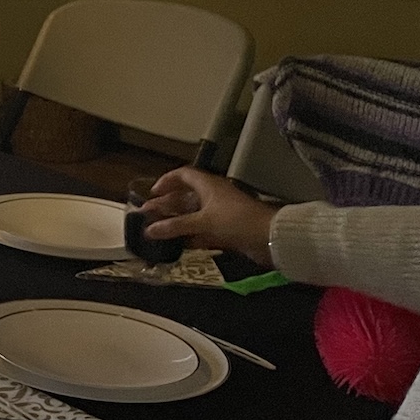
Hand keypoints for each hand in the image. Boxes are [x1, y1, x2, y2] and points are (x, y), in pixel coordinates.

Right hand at [141, 166, 278, 265]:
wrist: (270, 237)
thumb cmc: (236, 220)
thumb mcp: (203, 222)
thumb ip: (175, 226)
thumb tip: (148, 230)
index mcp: (208, 185)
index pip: (183, 175)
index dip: (167, 181)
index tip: (153, 193)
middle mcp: (213, 196)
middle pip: (186, 197)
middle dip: (167, 205)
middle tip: (149, 215)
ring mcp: (221, 213)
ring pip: (194, 215)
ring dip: (177, 222)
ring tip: (159, 231)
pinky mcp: (227, 229)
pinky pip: (204, 230)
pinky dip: (191, 235)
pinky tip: (179, 244)